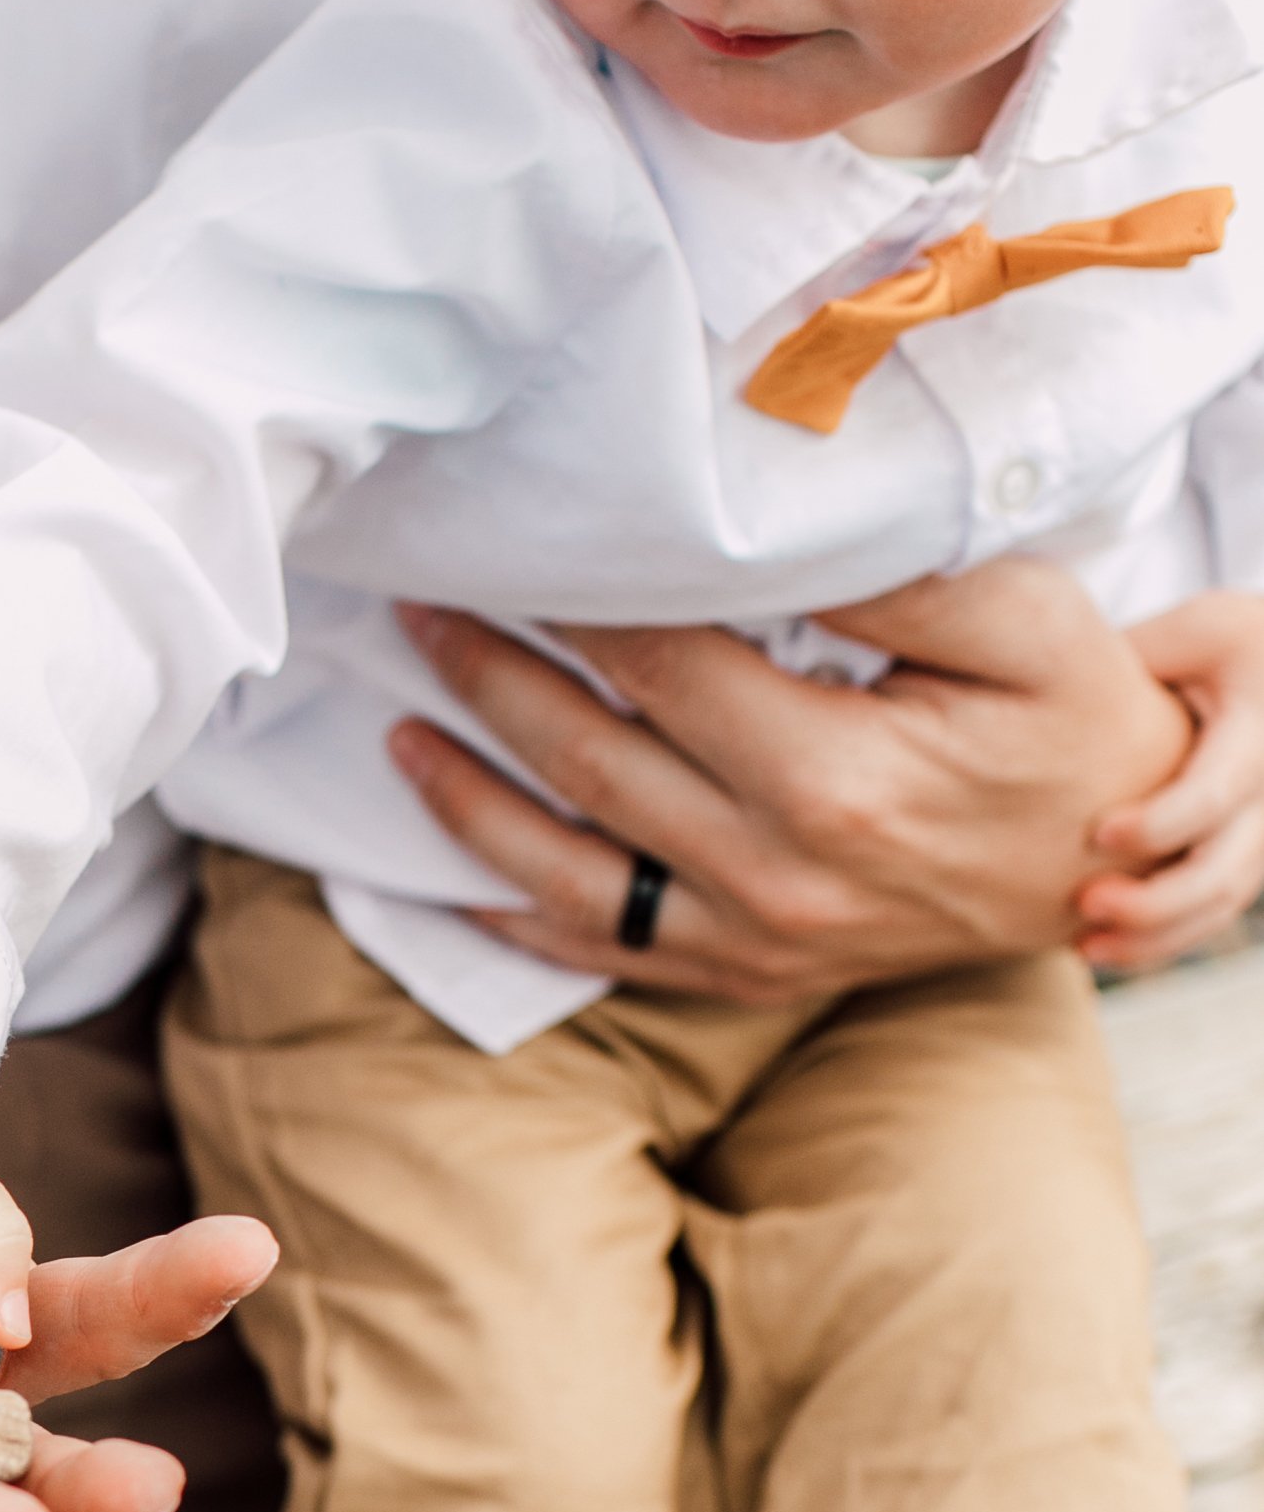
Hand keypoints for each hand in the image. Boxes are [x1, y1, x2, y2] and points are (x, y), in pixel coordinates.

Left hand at [385, 562, 1191, 1002]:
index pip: (661, 670)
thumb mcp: (1026, 628)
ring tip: (399, 734)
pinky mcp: (749, 976)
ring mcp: (755, 940)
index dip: (574, 606)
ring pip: (571, 874)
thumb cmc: (1072, 729)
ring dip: (471, 803)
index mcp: (833, 780)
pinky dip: (519, 918)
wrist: (1113, 860)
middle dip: (491, 681)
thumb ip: (891, 584)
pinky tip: (449, 879)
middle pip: (592, 764)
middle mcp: (776, 873)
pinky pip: (607, 954)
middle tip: (420, 610)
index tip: (506, 551)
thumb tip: (768, 536)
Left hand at [1075, 592, 1263, 970]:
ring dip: (1155, 934)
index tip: (1099, 834)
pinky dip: (1162, 939)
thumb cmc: (1212, 646)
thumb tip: (1026, 694)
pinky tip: (1098, 948)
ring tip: (1086, 946)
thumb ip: (1130, 668)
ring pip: (1224, 900)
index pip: (1218, 789)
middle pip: (1230, 866)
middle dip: (1158, 900)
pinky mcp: (1250, 856)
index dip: (1162, 822)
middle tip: (1085, 903)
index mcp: (1259, 720)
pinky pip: (1214, 913)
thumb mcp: (1186, 635)